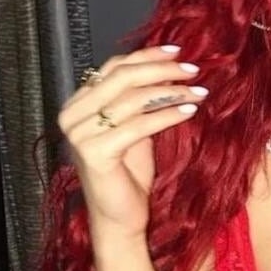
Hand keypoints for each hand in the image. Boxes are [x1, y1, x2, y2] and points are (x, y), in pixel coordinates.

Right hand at [58, 45, 206, 238]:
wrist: (120, 218)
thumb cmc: (129, 177)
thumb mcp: (137, 129)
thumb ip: (143, 100)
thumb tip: (171, 69)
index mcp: (78, 104)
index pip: (114, 67)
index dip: (147, 56)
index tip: (178, 52)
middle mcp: (72, 115)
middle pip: (122, 77)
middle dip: (162, 70)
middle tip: (193, 70)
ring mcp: (80, 134)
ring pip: (132, 98)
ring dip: (171, 92)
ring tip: (198, 93)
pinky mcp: (94, 152)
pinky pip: (138, 125)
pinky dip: (167, 115)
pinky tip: (189, 112)